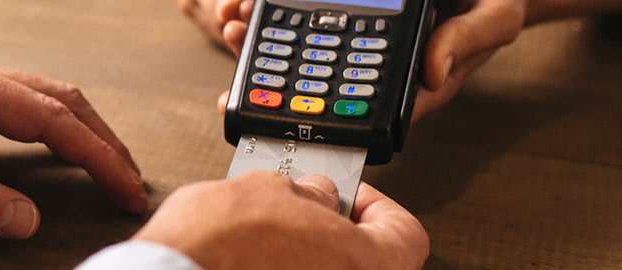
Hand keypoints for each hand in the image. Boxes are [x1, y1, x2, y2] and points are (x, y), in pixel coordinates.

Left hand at [0, 52, 146, 238]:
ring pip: (36, 98)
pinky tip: (56, 153)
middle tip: (129, 185)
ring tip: (107, 170)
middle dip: (100, 140)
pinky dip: (47, 130)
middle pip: (55, 97)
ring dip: (78, 132)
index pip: (48, 114)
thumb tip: (22, 218)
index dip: (94, 153)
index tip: (123, 188)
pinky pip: (11, 108)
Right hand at [132, 171, 427, 268]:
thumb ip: (306, 191)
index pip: (404, 232)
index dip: (376, 204)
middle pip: (365, 260)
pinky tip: (254, 259)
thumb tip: (314, 193)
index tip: (346, 194)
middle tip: (305, 211)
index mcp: (370, 265)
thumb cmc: (217, 248)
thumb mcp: (266, 190)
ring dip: (305, 256)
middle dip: (334, 232)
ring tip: (269, 236)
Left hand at [187, 0, 527, 118]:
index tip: (267, 96)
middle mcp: (374, 69)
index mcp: (405, 84)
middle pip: (308, 75)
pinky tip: (250, 1)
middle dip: (264, 59)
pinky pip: (311, 18)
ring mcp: (360, 44)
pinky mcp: (352, 18)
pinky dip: (278, 8)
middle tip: (231, 31)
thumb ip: (465, 42)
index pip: (350, 107)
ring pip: (301, 45)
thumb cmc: (496, 2)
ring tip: (231, 14)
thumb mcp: (495, 19)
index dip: (304, 108)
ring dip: (262, 31)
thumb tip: (433, 74)